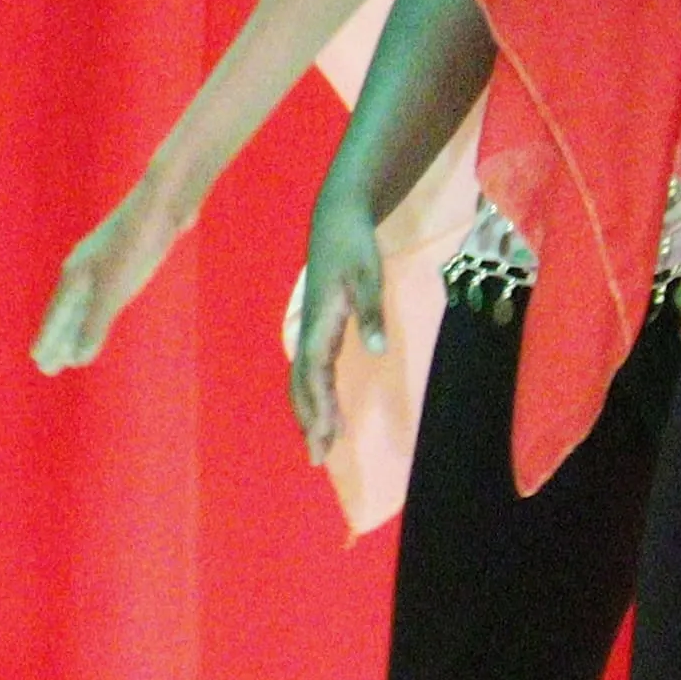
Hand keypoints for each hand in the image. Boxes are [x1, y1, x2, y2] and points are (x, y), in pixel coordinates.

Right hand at [32, 161, 202, 371]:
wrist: (163, 201)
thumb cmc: (135, 246)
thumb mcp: (113, 289)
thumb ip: (94, 323)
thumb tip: (77, 358)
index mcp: (74, 276)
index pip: (56, 317)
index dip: (49, 340)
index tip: (38, 361)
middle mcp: (83, 270)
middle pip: (66, 312)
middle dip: (57, 338)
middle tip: (46, 364)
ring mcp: (102, 262)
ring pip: (84, 301)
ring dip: (76, 325)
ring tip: (71, 343)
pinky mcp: (124, 257)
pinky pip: (102, 291)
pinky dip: (96, 309)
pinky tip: (104, 308)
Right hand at [286, 199, 389, 464]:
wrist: (336, 221)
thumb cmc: (354, 247)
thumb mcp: (369, 276)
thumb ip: (373, 313)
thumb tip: (378, 351)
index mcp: (320, 323)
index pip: (314, 374)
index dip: (319, 407)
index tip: (327, 435)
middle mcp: (310, 332)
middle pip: (302, 386)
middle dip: (309, 422)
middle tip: (317, 458)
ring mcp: (312, 331)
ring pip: (303, 381)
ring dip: (309, 414)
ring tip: (318, 445)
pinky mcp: (319, 329)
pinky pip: (311, 371)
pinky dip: (315, 396)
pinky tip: (325, 412)